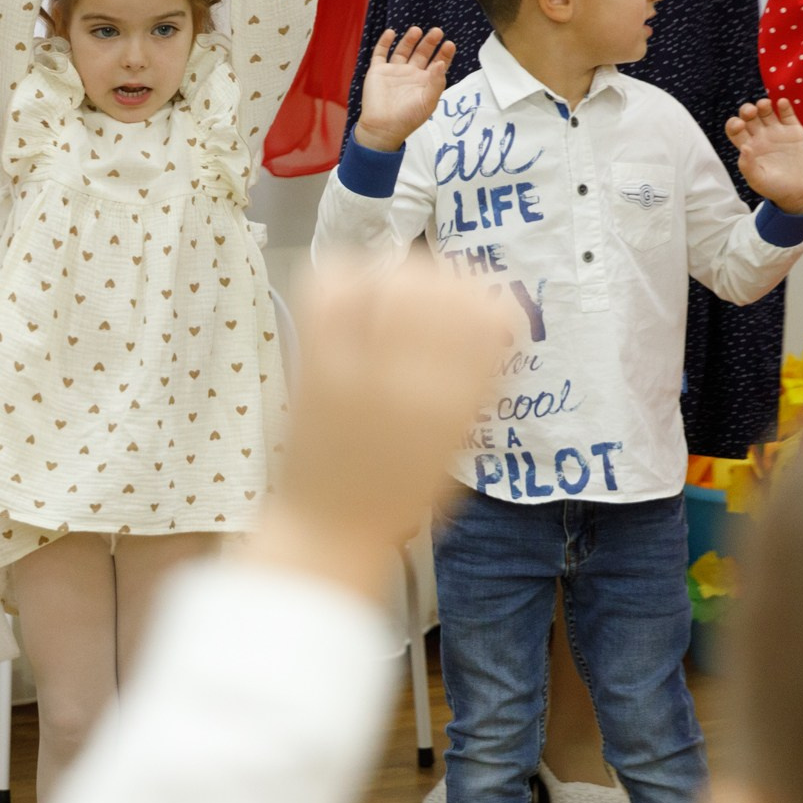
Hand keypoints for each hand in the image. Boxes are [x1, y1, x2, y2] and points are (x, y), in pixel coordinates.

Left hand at [252, 262, 506, 598]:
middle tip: (446, 299)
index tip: (489, 316)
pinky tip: (364, 293)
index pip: (485, 318)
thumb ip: (475, 380)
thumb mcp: (458, 439)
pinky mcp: (310, 356)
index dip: (492, 307)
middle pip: (438, 288)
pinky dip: (351, 277)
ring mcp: (353, 362)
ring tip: (407, 296)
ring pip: (389, 280)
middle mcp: (405, 376)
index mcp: (452, 404)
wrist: (330, 525)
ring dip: (406, 277)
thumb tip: (489, 320)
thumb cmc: (401, 492)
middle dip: (451, 285)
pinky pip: (332, 286)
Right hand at [353, 27, 456, 151]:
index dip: (444, 54)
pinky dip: (384, 42)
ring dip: (410, 39)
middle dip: (429, 42)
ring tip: (417, 30)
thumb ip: (437, 82)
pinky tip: (391, 33)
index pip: (437, 63)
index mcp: (424, 82)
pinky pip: (380, 53)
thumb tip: (440, 63)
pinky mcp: (378, 71)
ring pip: (403, 50)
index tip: (449, 44)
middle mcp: (410, 74)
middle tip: (437, 32)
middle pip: (422, 53)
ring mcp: (394, 71)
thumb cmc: (408, 118)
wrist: (382, 127)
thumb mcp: (428, 102)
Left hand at [728, 98, 802, 215]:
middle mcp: (760, 137)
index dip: (734, 124)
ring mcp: (777, 132)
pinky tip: (782, 103)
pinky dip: (784, 106)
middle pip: (749, 117)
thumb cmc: (774, 188)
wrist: (799, 192)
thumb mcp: (757, 180)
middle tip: (751, 112)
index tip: (739, 125)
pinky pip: (787, 115)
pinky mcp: (794, 131)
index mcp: (748, 147)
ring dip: (763, 105)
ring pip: (766, 112)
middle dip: (747, 110)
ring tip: (764, 105)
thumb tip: (743, 147)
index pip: (735, 130)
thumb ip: (747, 166)